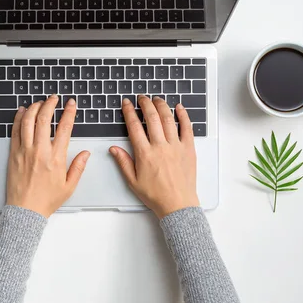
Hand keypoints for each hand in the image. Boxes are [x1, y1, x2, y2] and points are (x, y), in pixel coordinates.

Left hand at [6, 95, 90, 216]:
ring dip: (34, 108)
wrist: (25, 210)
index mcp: (56, 158)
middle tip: (54, 98)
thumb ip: (78, 167)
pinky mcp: (13, 154)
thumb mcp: (69, 186)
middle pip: (44, 119)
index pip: (65, 128)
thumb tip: (86, 153)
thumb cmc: (46, 200)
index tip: (71, 104)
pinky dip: (18, 118)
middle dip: (50, 104)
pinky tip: (23, 111)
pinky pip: (15, 131)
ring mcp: (25, 151)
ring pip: (28, 121)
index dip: (69, 112)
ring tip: (40, 103)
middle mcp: (40, 151)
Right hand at [109, 95, 198, 218]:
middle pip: (152, 118)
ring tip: (156, 99)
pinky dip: (183, 116)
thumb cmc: (155, 195)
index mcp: (145, 154)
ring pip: (168, 119)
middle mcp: (160, 146)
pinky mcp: (189, 149)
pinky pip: (187, 128)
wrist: (177, 204)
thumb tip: (114, 148)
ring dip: (161, 106)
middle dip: (145, 104)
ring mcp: (176, 146)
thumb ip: (123, 162)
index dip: (129, 112)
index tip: (126, 104)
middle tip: (141, 97)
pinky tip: (179, 107)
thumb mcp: (133, 181)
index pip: (134, 126)